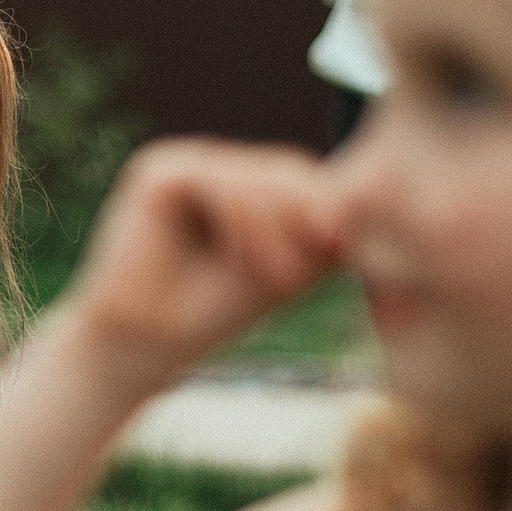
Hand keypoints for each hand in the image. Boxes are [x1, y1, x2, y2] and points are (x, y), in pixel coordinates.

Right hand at [60, 140, 344, 388]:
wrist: (145, 346)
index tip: (340, 256)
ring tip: (277, 280)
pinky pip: (218, 180)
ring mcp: (182, 164)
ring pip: (257, 175)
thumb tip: (366, 192)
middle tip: (302, 276)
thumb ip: (317, 228)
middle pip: (286, 169)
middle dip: (306, 219)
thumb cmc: (213, 313)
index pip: (303, 177)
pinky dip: (241, 220)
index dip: (330, 209)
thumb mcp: (284, 264)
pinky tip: (240, 261)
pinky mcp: (157, 173)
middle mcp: (210, 164)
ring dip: (277, 229)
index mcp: (239, 182)